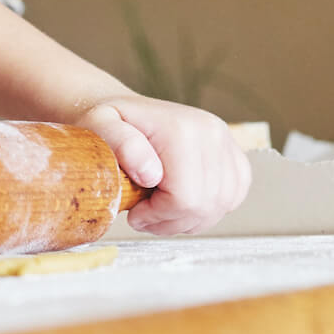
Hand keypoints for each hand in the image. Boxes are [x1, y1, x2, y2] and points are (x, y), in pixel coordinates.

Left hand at [76, 95, 251, 235]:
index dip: (157, 216)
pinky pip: (233, 197)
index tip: (134, 212)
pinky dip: (208, 209)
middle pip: (205, 206)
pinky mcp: (234, 154)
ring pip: (220, 207)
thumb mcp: (99, 126)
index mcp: (181, 129)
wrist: (128, 112)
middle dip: (171, 221)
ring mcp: (226, 142)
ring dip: (188, 219)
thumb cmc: (110, 124)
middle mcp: (211, 133)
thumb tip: (150, 173)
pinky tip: (182, 201)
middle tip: (144, 215)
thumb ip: (120, 144)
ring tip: (160, 209)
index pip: (184, 199)